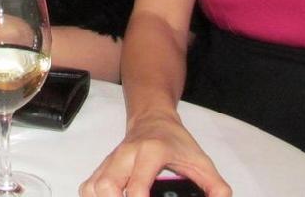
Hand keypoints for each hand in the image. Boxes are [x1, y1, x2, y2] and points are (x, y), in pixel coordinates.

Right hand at [79, 112, 230, 196]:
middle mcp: (127, 154)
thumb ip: (215, 187)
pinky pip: (88, 186)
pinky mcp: (103, 165)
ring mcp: (111, 160)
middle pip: (107, 186)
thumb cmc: (177, 141)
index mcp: (151, 152)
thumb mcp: (201, 161)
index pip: (137, 186)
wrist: (153, 118)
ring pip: (93, 186)